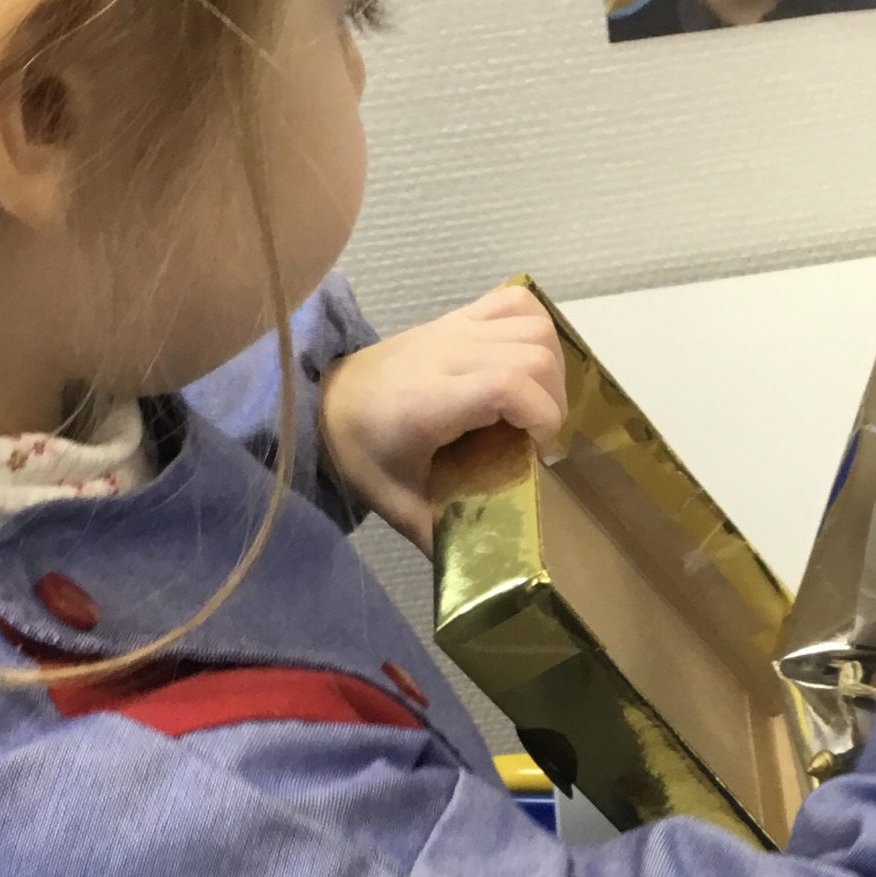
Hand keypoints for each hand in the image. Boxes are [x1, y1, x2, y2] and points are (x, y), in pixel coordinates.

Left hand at [320, 283, 567, 551]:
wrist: (323, 402)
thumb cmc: (363, 453)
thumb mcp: (398, 506)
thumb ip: (443, 538)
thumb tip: (489, 575)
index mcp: (430, 402)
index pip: (508, 384)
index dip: (542, 416)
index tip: (537, 452)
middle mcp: (446, 355)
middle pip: (532, 355)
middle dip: (552, 401)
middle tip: (534, 440)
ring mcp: (454, 329)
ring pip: (533, 327)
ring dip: (551, 368)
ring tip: (534, 407)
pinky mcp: (459, 316)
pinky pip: (517, 301)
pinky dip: (537, 328)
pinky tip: (528, 364)